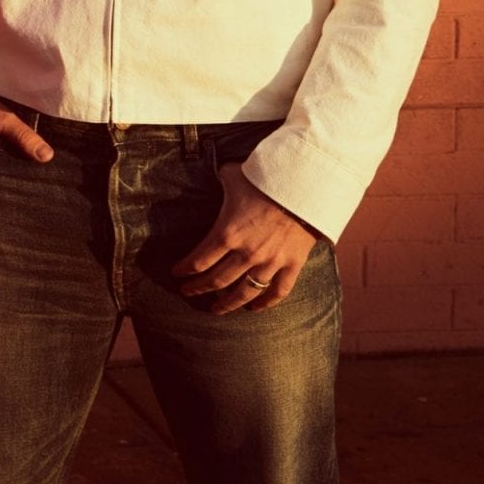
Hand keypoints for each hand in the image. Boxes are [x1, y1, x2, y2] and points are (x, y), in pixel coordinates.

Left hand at [175, 163, 320, 312]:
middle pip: (217, 281)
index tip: (177, 274)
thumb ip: (220, 179)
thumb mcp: (233, 176)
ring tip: (216, 309)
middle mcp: (246, 253)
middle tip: (188, 293)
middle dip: (199, 289)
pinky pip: (278, 291)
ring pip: (244, 292)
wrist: (306, 187)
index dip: (185, 270)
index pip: (198, 261)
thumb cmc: (265, 179)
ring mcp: (270, 262)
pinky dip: (265, 303)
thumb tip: (215, 174)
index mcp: (227, 233)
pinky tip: (255, 308)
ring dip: (228, 303)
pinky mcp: (292, 264)